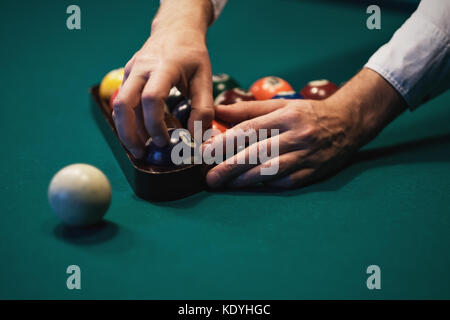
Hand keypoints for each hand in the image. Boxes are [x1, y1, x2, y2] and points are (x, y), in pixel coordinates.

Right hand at [112, 1, 213, 157]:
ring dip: (126, 130)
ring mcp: (130, 72)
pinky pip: (122, 102)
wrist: (175, 31)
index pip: (151, 98)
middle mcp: (141, 69)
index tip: (165, 141)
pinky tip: (141, 134)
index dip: (155, 124)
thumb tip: (196, 138)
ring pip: (118, 106)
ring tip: (140, 149)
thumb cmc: (192, 56)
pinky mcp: (127, 77)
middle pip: (124, 104)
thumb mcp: (205, 79)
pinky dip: (128, 121)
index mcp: (163, 67)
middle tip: (141, 154)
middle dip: (129, 133)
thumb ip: (203, 109)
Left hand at [203, 98, 357, 188]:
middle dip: (230, 166)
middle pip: (257, 153)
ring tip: (224, 184)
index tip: (206, 151)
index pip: (250, 130)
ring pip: (270, 171)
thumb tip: (217, 111)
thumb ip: (248, 109)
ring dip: (244, 180)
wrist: (348, 123)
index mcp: (286, 116)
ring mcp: (305, 156)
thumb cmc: (307, 113)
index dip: (225, 142)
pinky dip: (265, 185)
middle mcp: (296, 136)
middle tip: (210, 177)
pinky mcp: (312, 173)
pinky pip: (285, 182)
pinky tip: (249, 186)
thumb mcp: (281, 105)